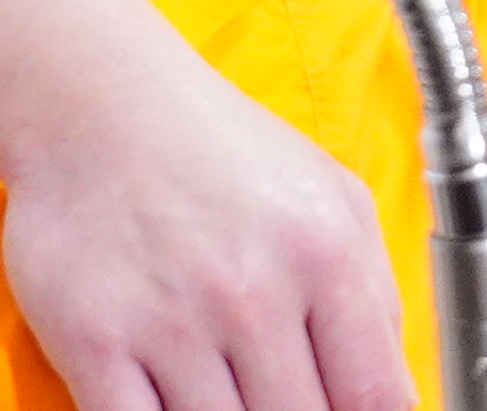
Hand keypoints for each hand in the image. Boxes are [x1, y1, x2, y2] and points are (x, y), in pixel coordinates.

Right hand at [0, 28, 412, 410]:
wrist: (99, 106)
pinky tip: (174, 405)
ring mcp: (171, 322)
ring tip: (229, 394)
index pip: (373, 397)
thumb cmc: (220, 153)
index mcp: (325, 256)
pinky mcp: (94, 342)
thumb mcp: (334, 198)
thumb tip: (393, 394)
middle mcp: (252, 293)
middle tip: (279, 396)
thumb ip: (375, 296)